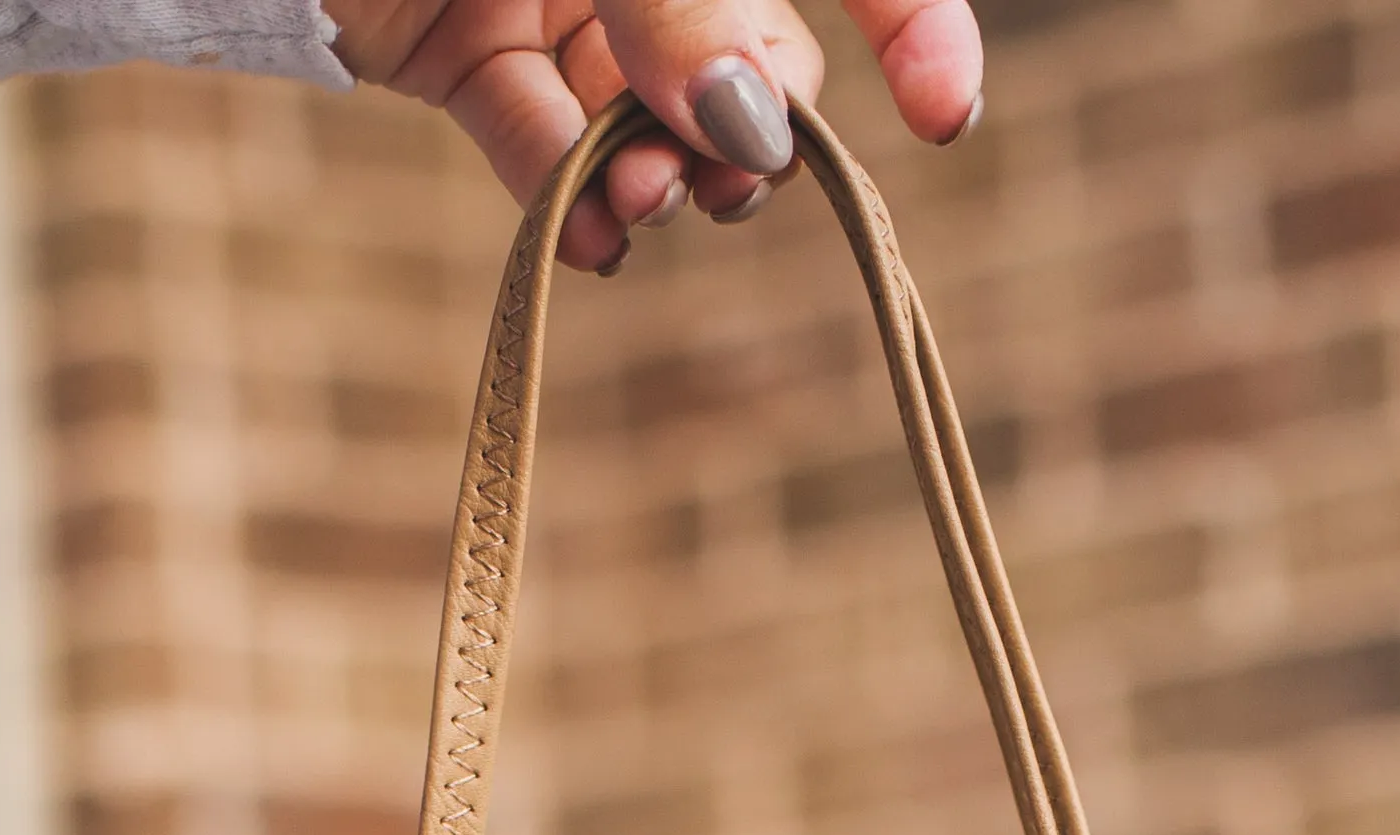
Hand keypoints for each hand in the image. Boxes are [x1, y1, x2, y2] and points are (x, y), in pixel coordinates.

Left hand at [322, 0, 984, 275]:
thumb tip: (761, 130)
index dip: (909, 18)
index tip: (940, 117)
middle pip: (746, 39)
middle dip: (750, 121)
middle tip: (716, 175)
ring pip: (650, 103)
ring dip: (659, 173)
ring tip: (632, 208)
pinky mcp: (459, 47)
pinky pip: (539, 140)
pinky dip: (563, 200)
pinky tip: (582, 246)